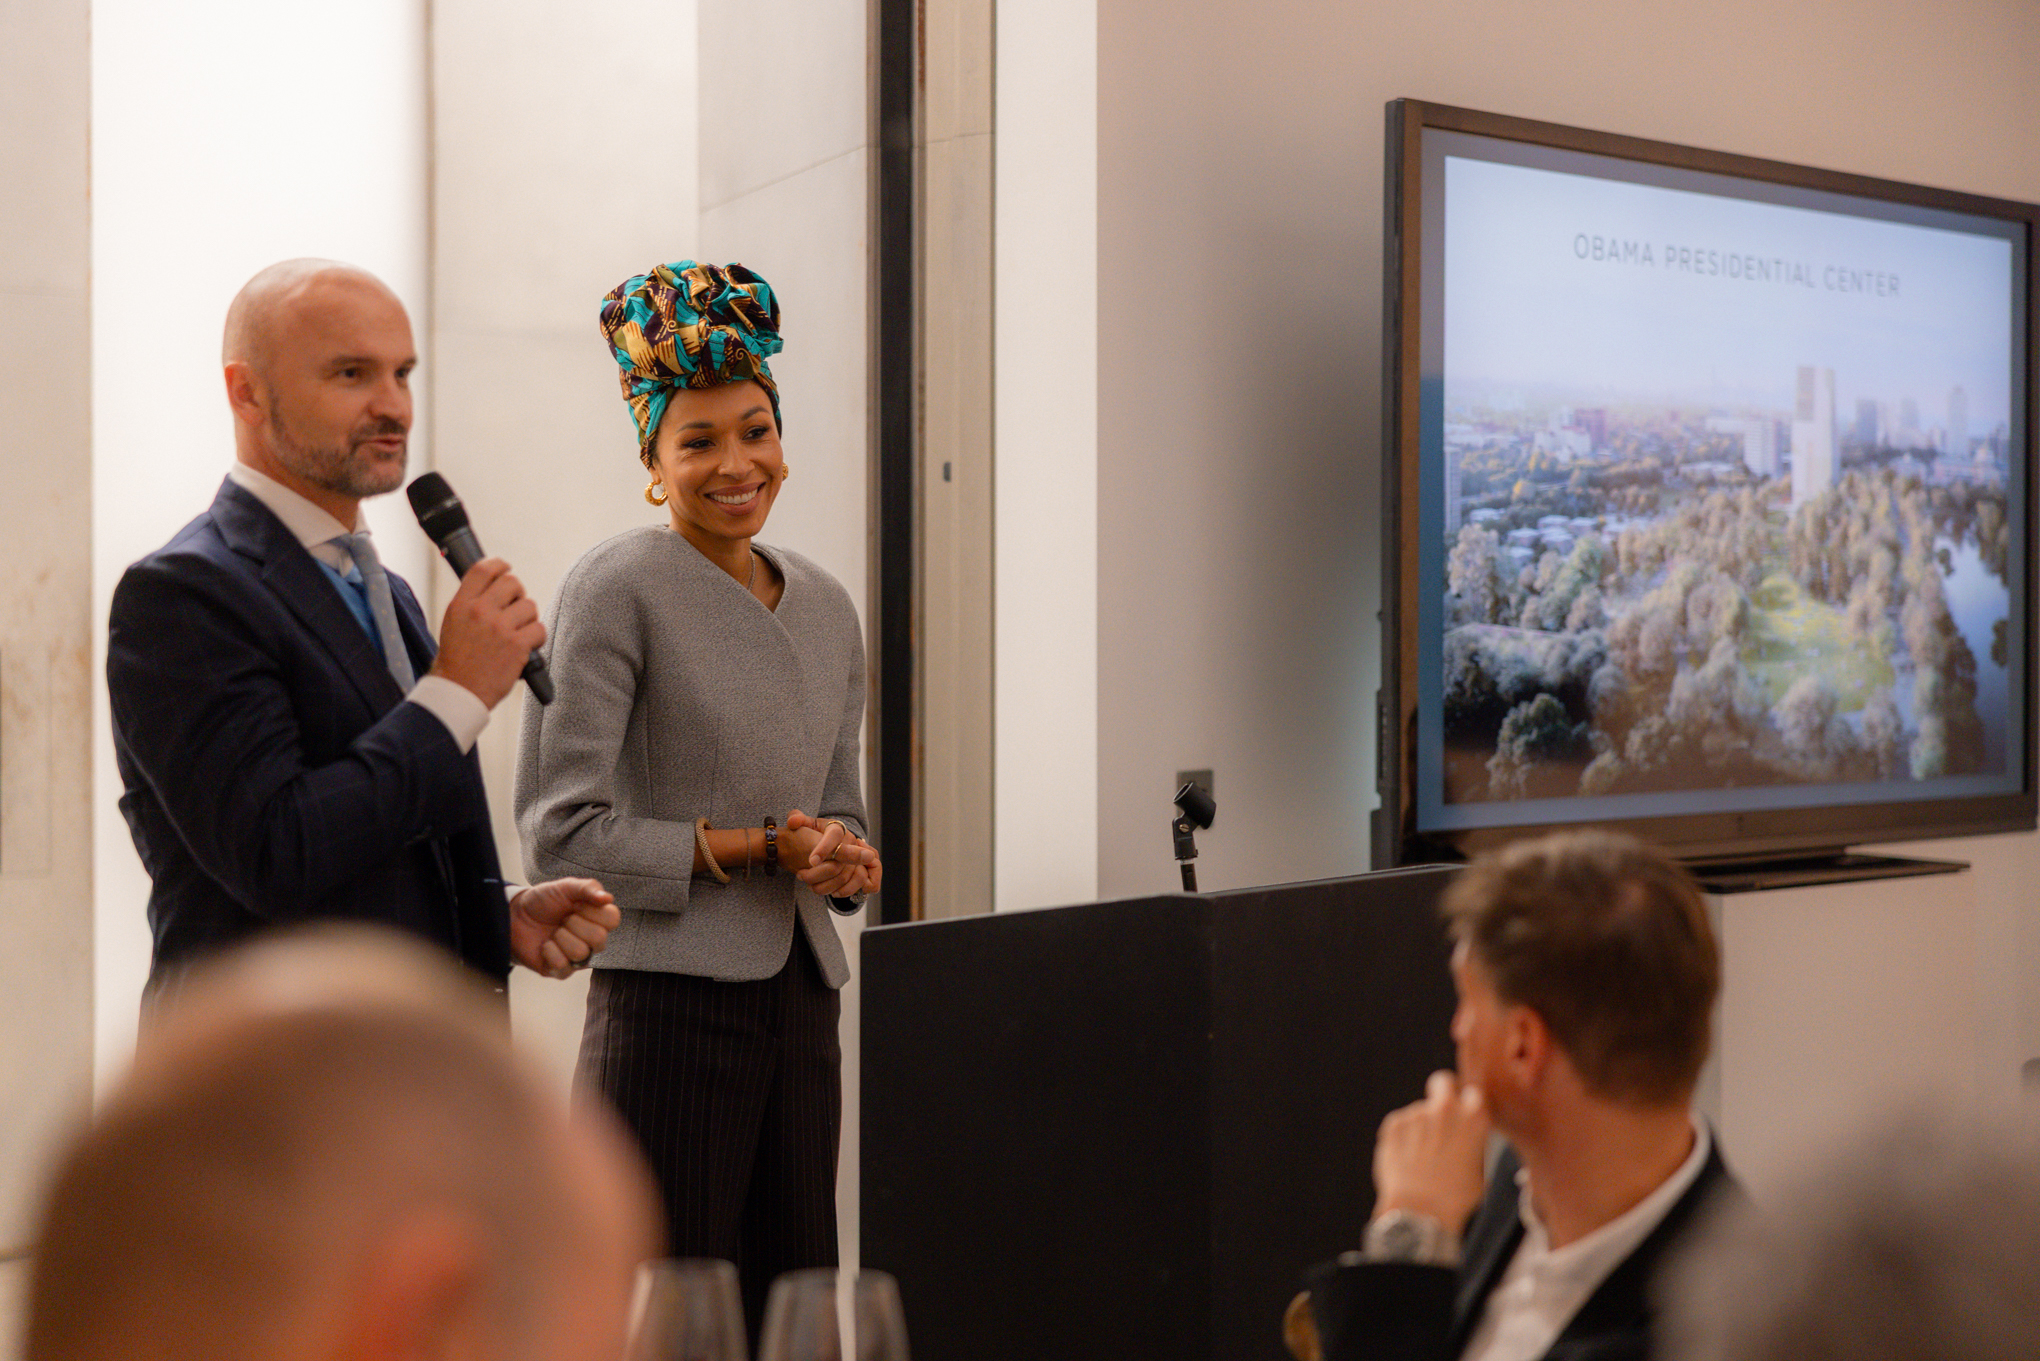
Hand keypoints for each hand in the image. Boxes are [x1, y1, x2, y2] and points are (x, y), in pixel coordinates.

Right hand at [429, 558, 544, 708]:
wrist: (458, 692)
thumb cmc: (456, 660)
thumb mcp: (453, 623)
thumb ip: (471, 603)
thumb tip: (493, 586)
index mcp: (461, 604)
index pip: (484, 569)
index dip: (499, 565)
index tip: (506, 569)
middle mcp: (480, 611)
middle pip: (513, 583)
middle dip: (517, 595)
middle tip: (513, 610)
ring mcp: (500, 627)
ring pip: (530, 606)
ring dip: (527, 620)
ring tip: (515, 635)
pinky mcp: (517, 645)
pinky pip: (539, 629)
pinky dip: (536, 639)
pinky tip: (524, 648)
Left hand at [509, 877, 618, 978]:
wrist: (515, 915)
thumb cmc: (544, 901)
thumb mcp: (566, 887)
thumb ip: (588, 888)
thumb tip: (607, 898)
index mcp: (599, 920)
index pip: (613, 919)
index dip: (592, 910)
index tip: (575, 904)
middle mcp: (593, 941)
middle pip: (599, 938)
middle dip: (574, 923)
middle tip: (563, 919)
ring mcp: (579, 958)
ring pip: (580, 952)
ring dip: (560, 937)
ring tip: (553, 932)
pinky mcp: (562, 971)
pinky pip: (562, 964)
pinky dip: (549, 950)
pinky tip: (546, 944)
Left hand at [783, 810, 881, 898]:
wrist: (832, 845)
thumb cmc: (816, 835)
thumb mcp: (807, 824)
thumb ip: (797, 819)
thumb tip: (793, 821)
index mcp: (837, 829)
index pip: (834, 836)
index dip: (824, 849)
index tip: (811, 861)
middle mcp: (851, 842)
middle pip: (842, 859)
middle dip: (820, 872)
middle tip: (801, 875)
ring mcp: (859, 857)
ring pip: (848, 875)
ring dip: (827, 885)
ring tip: (810, 885)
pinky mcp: (861, 870)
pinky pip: (859, 883)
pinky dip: (843, 891)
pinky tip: (829, 892)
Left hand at [1371, 1070, 1489, 1227]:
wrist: (1420, 1210)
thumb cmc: (1455, 1198)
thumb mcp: (1480, 1169)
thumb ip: (1473, 1142)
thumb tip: (1467, 1138)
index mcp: (1475, 1119)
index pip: (1473, 1093)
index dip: (1466, 1104)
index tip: (1462, 1114)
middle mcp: (1446, 1109)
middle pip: (1442, 1081)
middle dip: (1441, 1092)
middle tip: (1438, 1114)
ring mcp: (1418, 1113)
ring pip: (1418, 1113)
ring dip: (1419, 1128)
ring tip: (1420, 1161)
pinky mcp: (1394, 1123)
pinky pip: (1400, 1126)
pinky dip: (1402, 1139)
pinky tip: (1406, 1162)